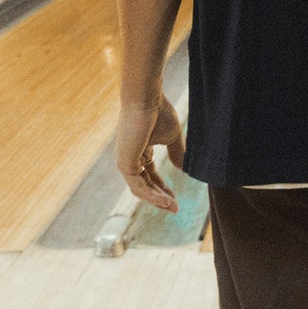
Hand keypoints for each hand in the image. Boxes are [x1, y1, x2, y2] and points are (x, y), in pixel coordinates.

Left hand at [116, 94, 186, 213]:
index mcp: (140, 151)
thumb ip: (177, 153)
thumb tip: (182, 169)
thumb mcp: (172, 137)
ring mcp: (126, 161)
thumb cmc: (158, 112)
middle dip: (160, 198)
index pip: (150, 176)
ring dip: (157, 200)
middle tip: (175, 209)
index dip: (163, 189)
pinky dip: (152, 195)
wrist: (146, 99)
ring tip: (173, 207)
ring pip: (141, 189)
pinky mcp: (125, 163)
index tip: (176, 200)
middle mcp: (130, 158)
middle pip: (145, 185)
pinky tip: (165, 201)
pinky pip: (138, 186)